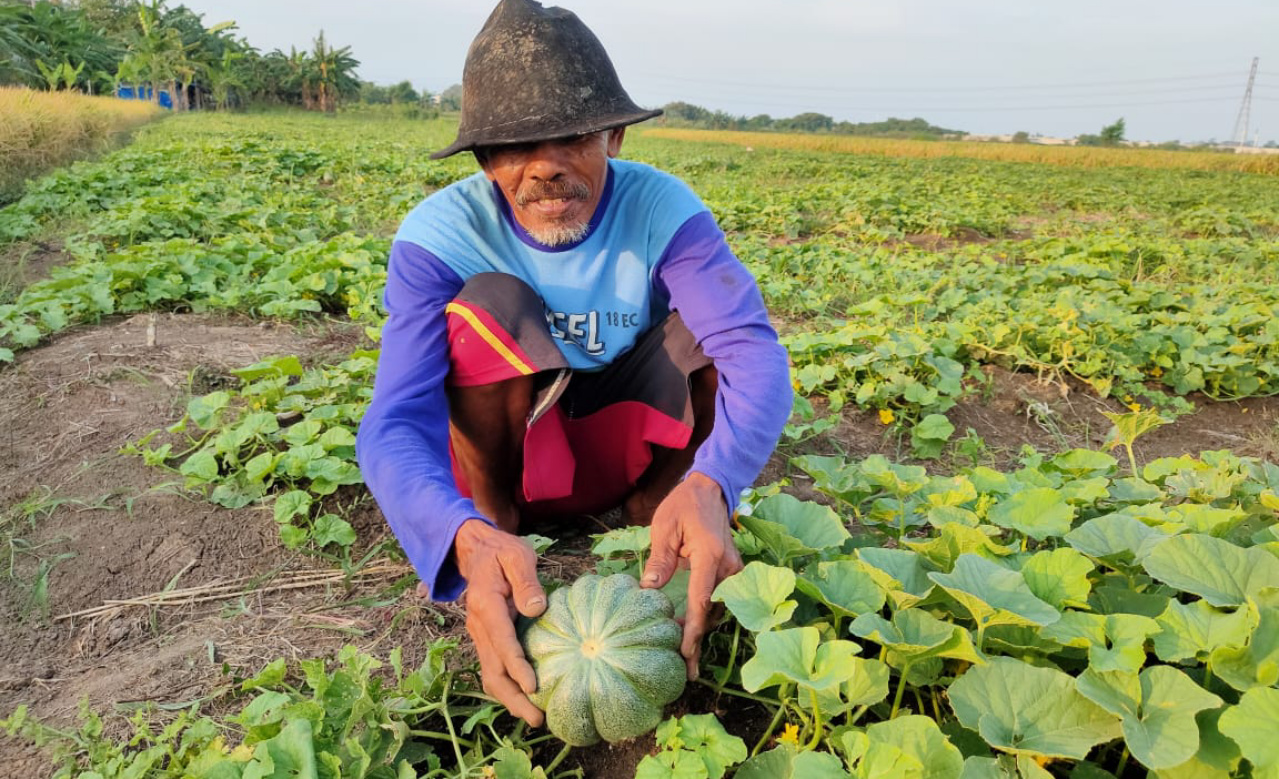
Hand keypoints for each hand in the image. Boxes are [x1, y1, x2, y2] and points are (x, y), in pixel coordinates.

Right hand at [454, 518, 546, 725]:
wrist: (476, 551)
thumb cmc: (502, 552)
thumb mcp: (517, 556)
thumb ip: (527, 580)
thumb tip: (536, 609)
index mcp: (486, 605)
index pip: (501, 642)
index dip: (516, 667)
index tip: (534, 686)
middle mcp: (478, 626)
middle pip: (491, 670)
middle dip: (513, 697)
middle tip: (536, 718)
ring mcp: (479, 635)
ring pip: (490, 674)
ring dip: (509, 698)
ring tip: (533, 717)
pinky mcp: (485, 639)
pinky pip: (493, 668)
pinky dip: (507, 687)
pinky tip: (526, 698)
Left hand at [640, 472, 743, 679]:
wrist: (710, 490)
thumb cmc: (684, 505)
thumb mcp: (664, 527)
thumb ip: (659, 559)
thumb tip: (649, 590)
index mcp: (710, 556)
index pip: (701, 601)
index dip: (692, 631)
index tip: (684, 653)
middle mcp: (728, 568)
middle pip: (712, 611)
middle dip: (697, 638)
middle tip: (684, 668)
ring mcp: (733, 571)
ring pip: (718, 608)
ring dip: (701, 627)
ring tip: (682, 653)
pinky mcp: (732, 572)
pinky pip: (720, 599)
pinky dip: (706, 614)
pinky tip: (690, 629)